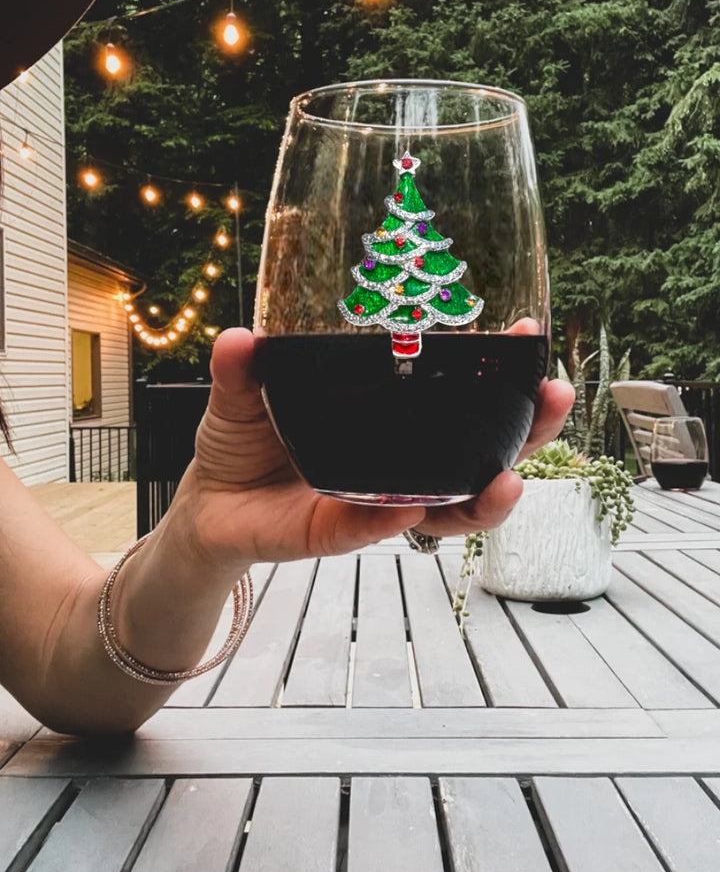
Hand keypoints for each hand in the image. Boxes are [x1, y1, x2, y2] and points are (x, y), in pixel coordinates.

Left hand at [171, 328, 573, 567]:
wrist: (209, 506)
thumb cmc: (244, 445)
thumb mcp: (243, 395)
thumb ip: (243, 368)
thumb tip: (241, 336)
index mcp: (391, 424)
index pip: (460, 404)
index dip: (501, 379)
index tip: (530, 339)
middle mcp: (398, 466)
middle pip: (481, 457)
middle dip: (527, 432)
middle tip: (553, 399)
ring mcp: (375, 505)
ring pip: (448, 511)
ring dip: (484, 499)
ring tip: (509, 481)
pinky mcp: (336, 535)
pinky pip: (372, 532)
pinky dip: (394, 522)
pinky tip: (412, 508)